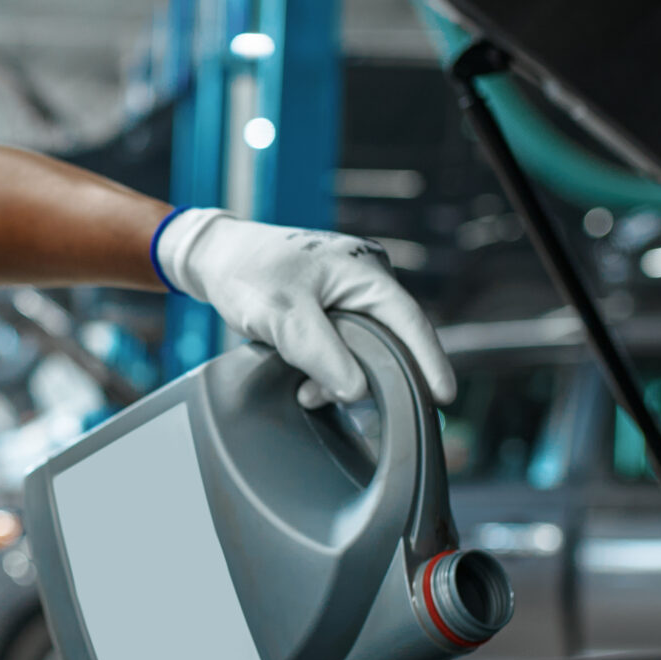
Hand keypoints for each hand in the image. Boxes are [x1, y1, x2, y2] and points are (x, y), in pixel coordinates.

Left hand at [155, 209, 455, 407]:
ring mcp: (349, 288)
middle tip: (342, 403)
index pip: (409, 321)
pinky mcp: (332, 301)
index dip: (430, 360)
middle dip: (369, 375)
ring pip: (364, 344)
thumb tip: (357, 391)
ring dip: (341, 373)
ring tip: (308, 392)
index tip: (444, 395)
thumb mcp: (282, 317)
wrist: (216, 256)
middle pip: (388, 338)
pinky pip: (346, 340)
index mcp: (364, 271)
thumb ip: (321, 354)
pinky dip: (329, 363)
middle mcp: (365, 276)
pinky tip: (306, 380)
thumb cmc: (247, 273)